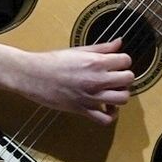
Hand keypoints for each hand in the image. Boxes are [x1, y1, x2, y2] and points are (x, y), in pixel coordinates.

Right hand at [13, 39, 134, 125]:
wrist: (33, 75)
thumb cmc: (54, 61)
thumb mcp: (79, 49)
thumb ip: (102, 48)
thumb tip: (119, 43)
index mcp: (96, 62)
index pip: (126, 61)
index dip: (123, 61)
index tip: (116, 63)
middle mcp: (97, 79)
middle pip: (128, 79)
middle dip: (125, 77)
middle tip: (116, 77)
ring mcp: (91, 96)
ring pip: (122, 99)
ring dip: (120, 95)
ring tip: (112, 91)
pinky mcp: (83, 110)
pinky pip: (105, 119)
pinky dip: (110, 115)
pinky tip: (106, 108)